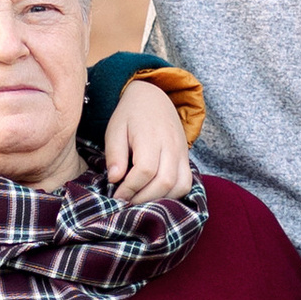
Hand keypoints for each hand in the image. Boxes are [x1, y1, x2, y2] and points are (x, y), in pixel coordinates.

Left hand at [104, 76, 193, 204]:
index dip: (130, 188)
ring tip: (140, 200)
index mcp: (151, 136)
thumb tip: (115, 179)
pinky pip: (186, 183)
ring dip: (160, 199)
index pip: (145, 170)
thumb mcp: (115, 129)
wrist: (153, 97)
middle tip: (126, 202)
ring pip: (179, 185)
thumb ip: (114, 154)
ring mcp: (182, 152)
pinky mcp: (186, 158)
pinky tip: (156, 195)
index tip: (116, 195)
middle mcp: (171, 145)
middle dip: (144, 198)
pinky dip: (173, 194)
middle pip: (164, 181)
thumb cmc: (130, 115)